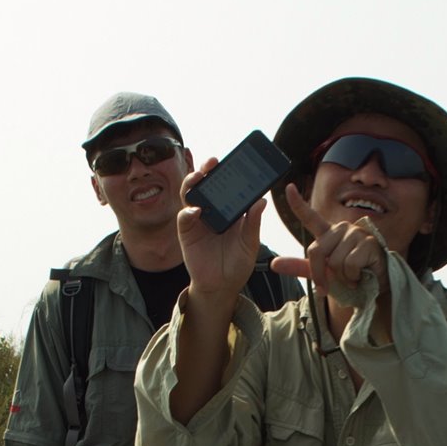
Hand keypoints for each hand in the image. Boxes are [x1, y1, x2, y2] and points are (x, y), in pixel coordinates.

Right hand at [176, 159, 267, 305]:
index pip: (227, 184)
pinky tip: (196, 210)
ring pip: (191, 194)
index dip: (227, 171)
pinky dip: (188, 212)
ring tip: (199, 177)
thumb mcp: (250, 243)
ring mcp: (198, 220)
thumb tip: (261, 201)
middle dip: (207, 170)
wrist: (222, 286)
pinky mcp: (187, 232)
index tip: (234, 159)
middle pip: (206, 184)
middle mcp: (212, 210)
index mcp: (229, 209)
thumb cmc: (238, 263)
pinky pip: (184, 217)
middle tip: (212, 163)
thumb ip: (253, 223)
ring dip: (193, 183)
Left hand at [269, 183, 388, 307]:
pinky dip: (353, 277)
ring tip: (353, 276)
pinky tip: (361, 276)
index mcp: (328, 233)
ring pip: (335, 261)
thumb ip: (300, 267)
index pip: (310, 217)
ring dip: (343, 277)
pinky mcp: (368, 243)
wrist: (376, 285)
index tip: (289, 187)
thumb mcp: (323, 272)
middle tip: (338, 280)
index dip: (298, 204)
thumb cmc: (349, 275)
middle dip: (323, 273)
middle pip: (317, 251)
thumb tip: (273, 264)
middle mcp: (341, 229)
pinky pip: (350, 265)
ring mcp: (356, 233)